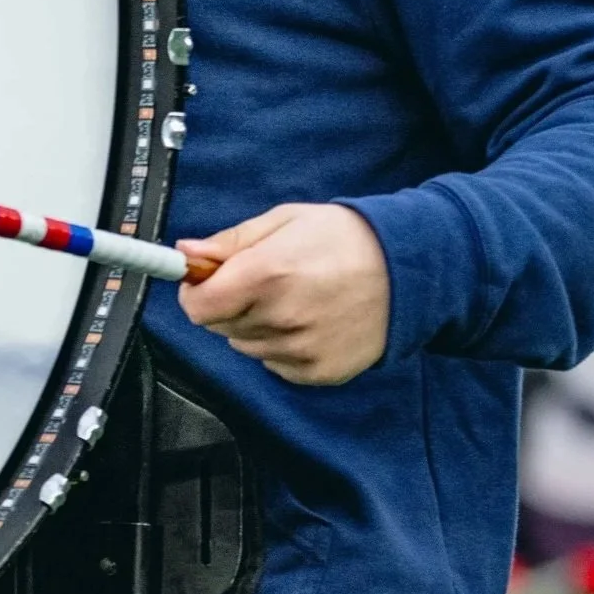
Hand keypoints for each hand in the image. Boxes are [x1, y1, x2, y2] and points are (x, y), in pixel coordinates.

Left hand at [175, 203, 389, 385]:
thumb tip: (185, 254)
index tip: (203, 281)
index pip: (197, 307)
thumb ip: (230, 242)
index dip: (194, 293)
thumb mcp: (283, 221)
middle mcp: (281, 318)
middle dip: (226, 304)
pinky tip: (307, 320)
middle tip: (258, 282)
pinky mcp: (320, 372)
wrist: (409, 269)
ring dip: (254, 325)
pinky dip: (280, 345)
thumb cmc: (343, 238)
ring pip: (246, 346)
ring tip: (290, 298)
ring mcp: (302, 350)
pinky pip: (276, 364)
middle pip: (219, 327)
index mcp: (265, 275)